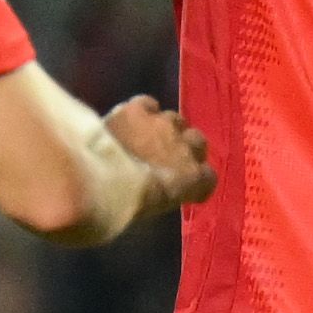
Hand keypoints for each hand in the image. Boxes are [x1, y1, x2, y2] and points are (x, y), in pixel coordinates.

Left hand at [103, 95, 215, 210]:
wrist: (104, 182)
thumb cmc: (129, 207)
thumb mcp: (157, 207)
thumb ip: (167, 194)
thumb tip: (160, 192)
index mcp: (193, 179)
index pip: (208, 177)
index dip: (197, 178)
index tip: (187, 184)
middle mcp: (185, 147)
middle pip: (197, 141)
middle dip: (185, 147)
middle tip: (167, 155)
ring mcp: (163, 124)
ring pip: (174, 120)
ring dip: (165, 128)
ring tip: (148, 136)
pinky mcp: (138, 110)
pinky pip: (147, 105)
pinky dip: (143, 111)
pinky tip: (132, 117)